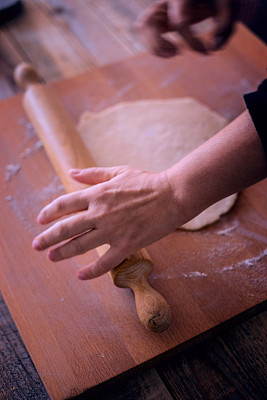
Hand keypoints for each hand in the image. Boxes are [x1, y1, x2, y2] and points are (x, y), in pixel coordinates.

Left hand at [32, 166, 180, 279]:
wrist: (173, 195)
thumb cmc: (146, 182)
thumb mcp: (118, 172)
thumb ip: (93, 174)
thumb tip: (71, 172)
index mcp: (97, 194)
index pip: (64, 204)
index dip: (49, 212)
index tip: (40, 220)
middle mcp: (100, 213)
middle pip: (65, 228)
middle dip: (47, 238)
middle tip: (36, 245)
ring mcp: (112, 230)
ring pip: (80, 246)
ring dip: (62, 253)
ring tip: (51, 257)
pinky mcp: (126, 245)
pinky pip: (104, 263)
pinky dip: (90, 271)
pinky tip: (80, 275)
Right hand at [135, 0, 237, 56]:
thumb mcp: (228, 4)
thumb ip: (226, 22)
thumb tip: (214, 47)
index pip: (180, 21)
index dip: (192, 41)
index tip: (206, 52)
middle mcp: (166, 0)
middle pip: (149, 22)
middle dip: (161, 43)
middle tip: (178, 52)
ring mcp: (159, 7)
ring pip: (142, 27)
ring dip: (155, 46)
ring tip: (174, 53)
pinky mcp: (157, 16)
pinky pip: (144, 30)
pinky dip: (154, 45)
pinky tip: (170, 51)